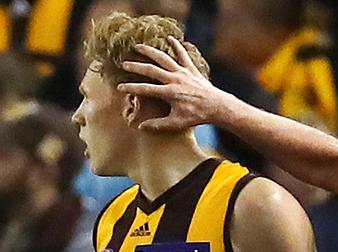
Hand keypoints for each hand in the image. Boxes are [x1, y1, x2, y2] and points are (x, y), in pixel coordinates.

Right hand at [117, 36, 234, 129]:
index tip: (120, 87)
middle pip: (151, 70)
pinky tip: (169, 38)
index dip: (131, 88)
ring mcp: (183, 73)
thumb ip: (158, 125)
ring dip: (150, 51)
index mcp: (169, 93)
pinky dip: (176, 46)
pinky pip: (183, 55)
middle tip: (124, 64)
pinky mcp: (192, 70)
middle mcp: (175, 80)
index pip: (145, 89)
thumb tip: (140, 127)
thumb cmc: (197, 116)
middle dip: (136, 66)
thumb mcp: (176, 123)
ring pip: (164, 58)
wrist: (217, 107)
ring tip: (138, 46)